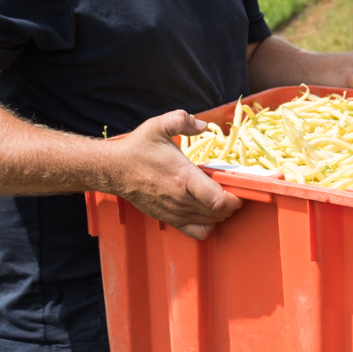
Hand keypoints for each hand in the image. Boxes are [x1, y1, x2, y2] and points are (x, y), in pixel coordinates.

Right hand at [106, 110, 242, 239]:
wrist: (113, 169)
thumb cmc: (137, 148)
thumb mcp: (159, 125)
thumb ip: (182, 120)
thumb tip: (203, 125)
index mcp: (183, 177)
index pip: (218, 200)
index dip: (234, 199)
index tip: (238, 190)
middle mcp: (180, 199)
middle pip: (218, 213)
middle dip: (231, 205)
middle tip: (233, 192)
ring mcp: (174, 211)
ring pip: (209, 222)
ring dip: (221, 214)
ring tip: (221, 200)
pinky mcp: (168, 219)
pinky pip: (196, 232)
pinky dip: (207, 225)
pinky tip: (207, 214)